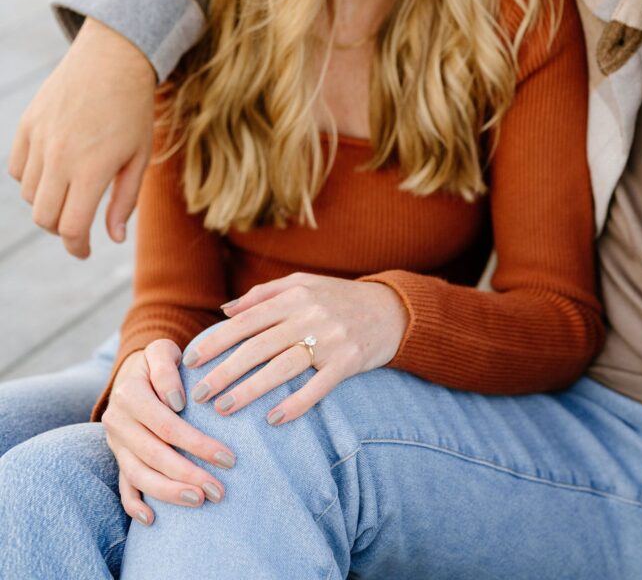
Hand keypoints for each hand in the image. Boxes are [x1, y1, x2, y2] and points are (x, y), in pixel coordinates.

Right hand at [8, 17, 155, 257]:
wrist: (113, 59)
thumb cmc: (133, 111)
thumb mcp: (139, 157)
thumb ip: (125, 200)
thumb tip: (113, 238)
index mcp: (93, 168)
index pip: (70, 227)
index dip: (77, 246)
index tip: (85, 250)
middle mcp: (60, 156)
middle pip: (44, 218)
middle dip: (61, 230)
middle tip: (78, 225)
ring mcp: (39, 138)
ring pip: (29, 195)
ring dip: (48, 202)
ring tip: (72, 190)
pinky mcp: (27, 124)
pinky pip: (16, 168)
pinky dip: (30, 178)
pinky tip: (53, 170)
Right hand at [103, 340, 236, 524]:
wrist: (132, 370)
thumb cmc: (157, 361)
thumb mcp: (161, 350)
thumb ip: (167, 368)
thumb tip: (177, 401)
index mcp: (130, 394)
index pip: (167, 425)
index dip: (197, 444)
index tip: (228, 456)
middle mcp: (118, 421)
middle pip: (155, 454)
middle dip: (189, 475)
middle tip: (220, 490)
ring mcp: (116, 443)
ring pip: (139, 475)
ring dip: (169, 493)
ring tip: (200, 500)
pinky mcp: (118, 457)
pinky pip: (123, 485)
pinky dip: (133, 504)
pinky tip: (152, 520)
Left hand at [182, 272, 408, 424]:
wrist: (389, 309)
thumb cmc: (336, 297)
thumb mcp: (302, 283)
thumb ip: (263, 294)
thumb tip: (224, 310)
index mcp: (293, 295)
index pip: (245, 320)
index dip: (215, 341)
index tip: (190, 361)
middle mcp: (309, 315)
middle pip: (258, 347)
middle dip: (224, 371)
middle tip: (198, 394)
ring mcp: (330, 339)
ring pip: (282, 367)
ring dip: (250, 390)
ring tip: (224, 408)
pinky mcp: (348, 362)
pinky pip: (318, 387)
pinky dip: (295, 404)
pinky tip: (273, 419)